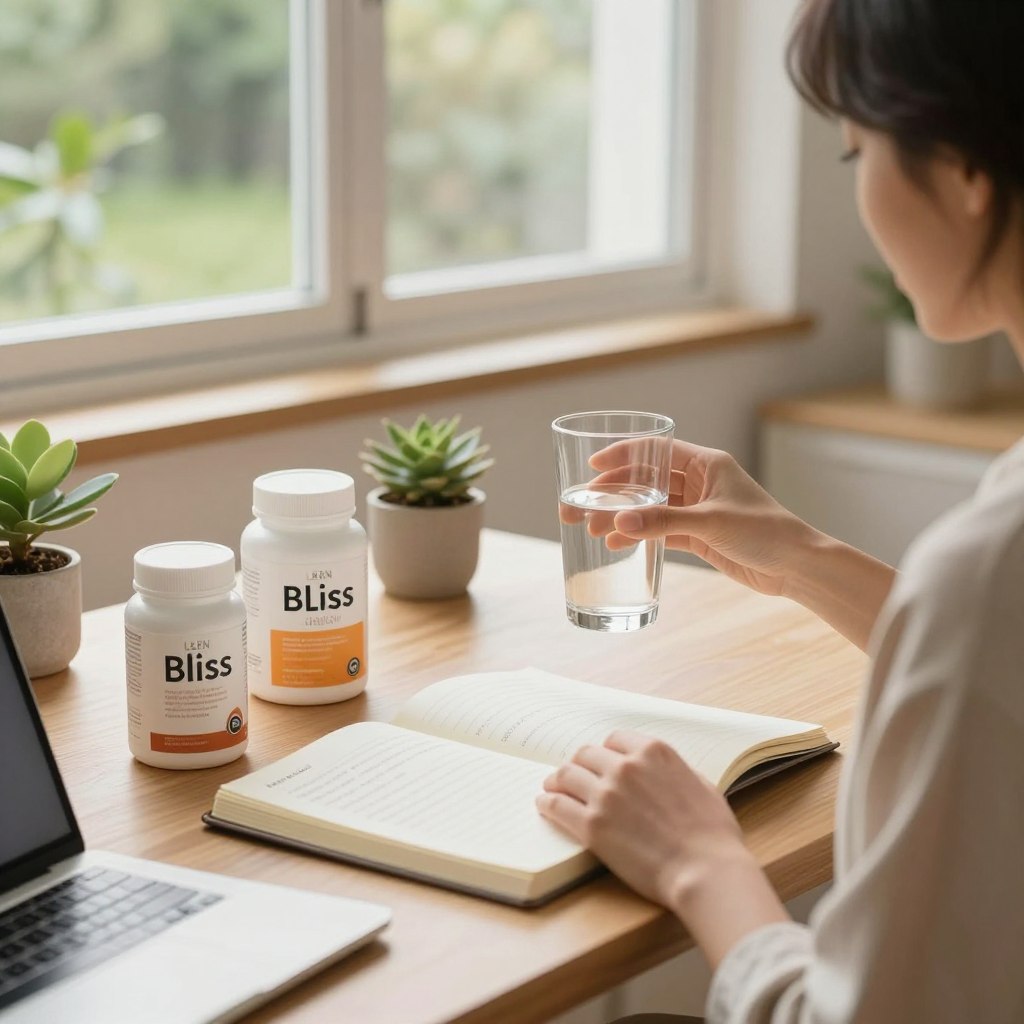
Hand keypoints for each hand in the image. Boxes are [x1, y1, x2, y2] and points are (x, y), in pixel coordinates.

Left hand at [536, 730, 748, 908]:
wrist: (705, 871)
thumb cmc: (713, 835)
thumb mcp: (702, 785)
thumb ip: (675, 771)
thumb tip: (663, 772)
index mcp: (653, 752)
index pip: (614, 739)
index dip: (605, 752)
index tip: (600, 762)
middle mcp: (625, 766)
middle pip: (586, 754)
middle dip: (579, 764)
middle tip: (573, 775)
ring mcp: (605, 794)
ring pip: (566, 775)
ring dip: (557, 780)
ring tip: (552, 787)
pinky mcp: (591, 825)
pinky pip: (557, 805)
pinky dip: (547, 803)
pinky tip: (545, 805)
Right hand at [563, 440, 814, 597]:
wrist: (795, 566)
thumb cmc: (765, 531)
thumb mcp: (709, 522)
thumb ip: (663, 521)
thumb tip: (618, 521)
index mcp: (706, 463)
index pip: (656, 450)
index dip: (622, 455)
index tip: (593, 466)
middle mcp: (699, 481)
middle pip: (646, 480)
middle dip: (614, 492)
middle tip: (582, 505)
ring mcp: (697, 508)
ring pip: (649, 506)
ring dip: (622, 515)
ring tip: (593, 528)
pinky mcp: (698, 534)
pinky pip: (659, 529)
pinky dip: (638, 534)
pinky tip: (617, 541)